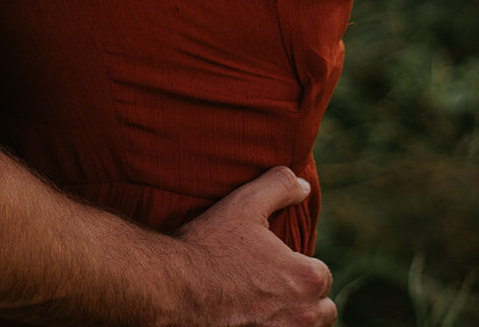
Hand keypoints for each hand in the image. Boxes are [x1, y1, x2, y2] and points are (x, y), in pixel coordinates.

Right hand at [173, 167, 335, 326]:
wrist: (176, 288)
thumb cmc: (211, 246)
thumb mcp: (245, 203)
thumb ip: (280, 186)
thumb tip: (303, 185)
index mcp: (306, 278)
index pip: (323, 276)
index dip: (302, 267)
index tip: (280, 263)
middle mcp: (304, 316)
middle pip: (323, 310)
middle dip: (306, 299)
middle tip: (276, 286)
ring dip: (294, 318)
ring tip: (268, 304)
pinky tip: (254, 318)